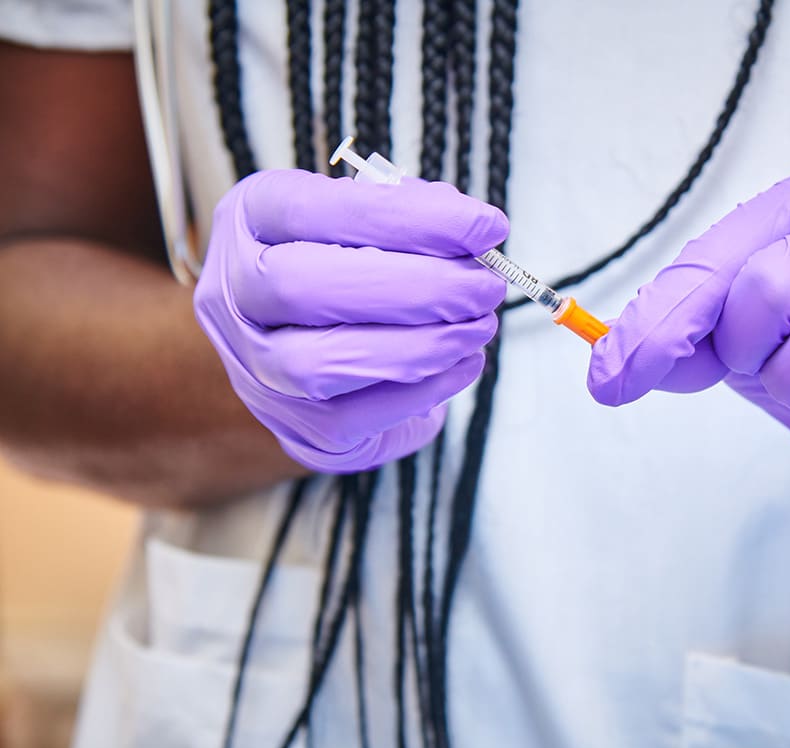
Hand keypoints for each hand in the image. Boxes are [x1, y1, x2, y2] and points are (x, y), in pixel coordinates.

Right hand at [194, 170, 507, 472]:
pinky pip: (355, 416)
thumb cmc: (342, 266)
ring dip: (420, 345)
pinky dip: (423, 389)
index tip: (484, 227)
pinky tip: (462, 362)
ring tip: (478, 326)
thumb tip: (474, 231)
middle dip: (414, 287)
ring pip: (320, 365)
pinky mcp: (298, 426)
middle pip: (302, 286)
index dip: (409, 218)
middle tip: (483, 286)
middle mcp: (235, 293)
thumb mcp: (363, 219)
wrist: (299, 349)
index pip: (316, 209)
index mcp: (252, 219)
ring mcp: (257, 366)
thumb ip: (410, 212)